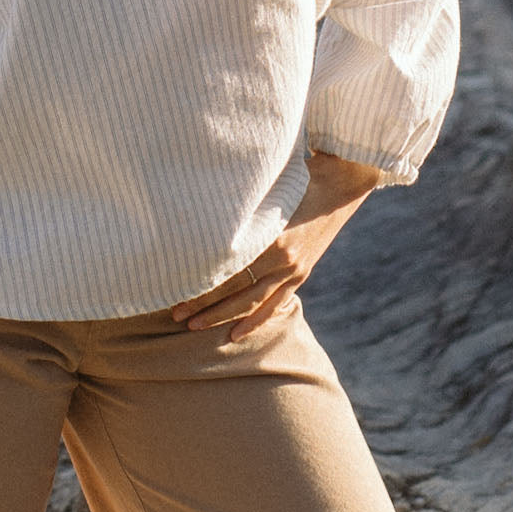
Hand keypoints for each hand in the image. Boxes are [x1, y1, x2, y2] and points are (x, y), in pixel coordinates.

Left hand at [170, 152, 383, 341]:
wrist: (339, 185)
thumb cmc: (296, 177)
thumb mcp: (266, 190)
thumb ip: (238, 208)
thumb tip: (197, 219)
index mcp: (271, 238)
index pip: (226, 268)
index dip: (199, 280)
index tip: (173, 286)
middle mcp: (283, 259)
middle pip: (235, 291)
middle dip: (203, 305)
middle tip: (175, 315)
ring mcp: (293, 271)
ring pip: (252, 303)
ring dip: (221, 317)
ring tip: (194, 327)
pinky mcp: (300, 275)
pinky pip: (275, 305)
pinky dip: (255, 321)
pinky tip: (236, 334)